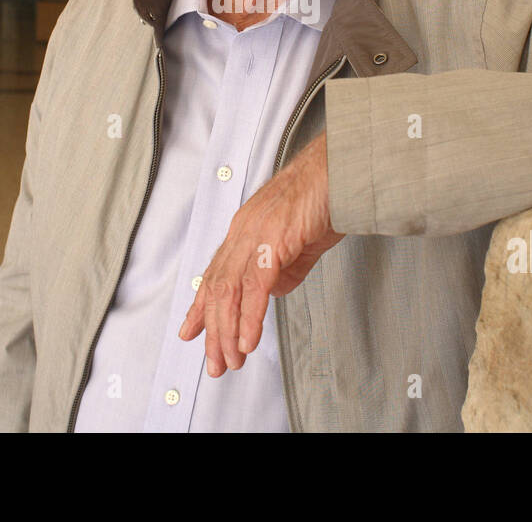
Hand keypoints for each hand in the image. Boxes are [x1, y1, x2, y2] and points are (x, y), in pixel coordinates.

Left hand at [178, 131, 343, 376]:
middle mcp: (243, 231)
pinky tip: (247, 341)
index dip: (200, 306)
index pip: (215, 274)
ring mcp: (256, 235)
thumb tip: (272, 293)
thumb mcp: (300, 240)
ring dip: (227, 332)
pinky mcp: (274, 242)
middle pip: (217, 288)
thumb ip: (284, 268)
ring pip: (230, 292)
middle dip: (213, 331)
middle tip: (215, 363)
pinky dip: (249, 318)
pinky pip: (255, 288)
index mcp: (246, 229)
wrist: (340, 168)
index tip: (191, 332)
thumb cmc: (326, 196)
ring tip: (230, 361)